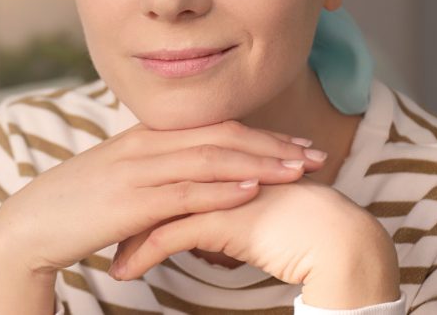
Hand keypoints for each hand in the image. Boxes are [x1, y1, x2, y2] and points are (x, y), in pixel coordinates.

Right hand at [0, 120, 324, 275]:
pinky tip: (251, 190)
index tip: (295, 143)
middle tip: (314, 154)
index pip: (213, 126)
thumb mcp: (120, 179)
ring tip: (298, 170)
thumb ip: (154, 171)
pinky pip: (184, 190)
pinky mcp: (130, 201)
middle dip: (271, 144)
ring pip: (209, 159)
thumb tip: (190, 177)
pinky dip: (221, 188)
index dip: (259, 133)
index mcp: (144, 137)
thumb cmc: (76, 206)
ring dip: (259, 163)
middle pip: (220, 136)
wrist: (31, 223)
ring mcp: (137, 171)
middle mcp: (144, 145)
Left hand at [109, 177, 400, 308]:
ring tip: (109, 263)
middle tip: (99, 236)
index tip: (117, 217)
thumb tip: (197, 226)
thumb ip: (220, 211)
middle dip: (123, 216)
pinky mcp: (218, 217)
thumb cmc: (297, 229)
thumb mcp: (248, 215)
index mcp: (218, 161)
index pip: (164, 173)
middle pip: (152, 188)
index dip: (139, 196)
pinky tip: (124, 274)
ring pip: (153, 211)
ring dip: (126, 240)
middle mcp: (212, 168)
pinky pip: (166, 237)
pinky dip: (140, 257)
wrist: (336, 239)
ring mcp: (214, 189)